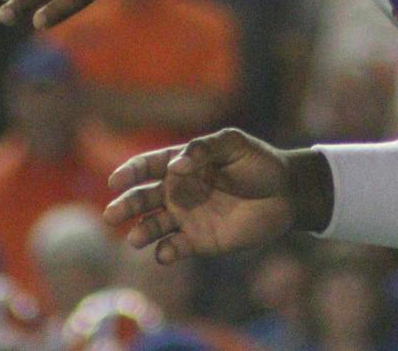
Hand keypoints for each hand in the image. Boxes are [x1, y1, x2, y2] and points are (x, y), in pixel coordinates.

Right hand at [103, 129, 299, 264]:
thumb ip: (205, 148)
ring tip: (134, 238)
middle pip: (143, 198)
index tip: (116, 181)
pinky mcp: (200, 241)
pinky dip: (166, 252)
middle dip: (126, 206)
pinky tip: (166, 253)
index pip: (148, 166)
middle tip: (111, 215)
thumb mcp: (234, 144)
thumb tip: (177, 165)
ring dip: (141, 232)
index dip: (130, 172)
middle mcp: (178, 192)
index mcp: (182, 164)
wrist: (286, 194)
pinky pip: (175, 248)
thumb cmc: (259, 163)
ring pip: (153, 226)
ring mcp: (187, 218)